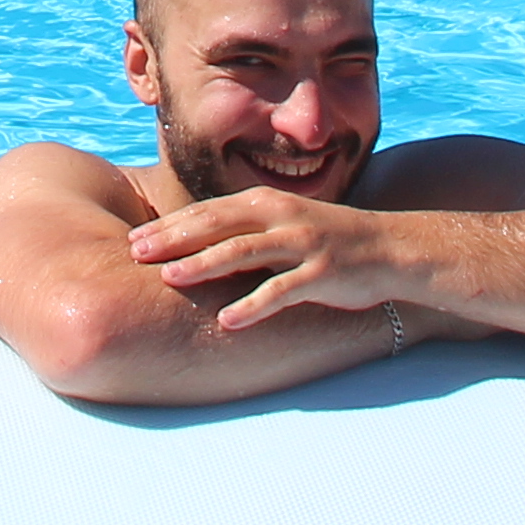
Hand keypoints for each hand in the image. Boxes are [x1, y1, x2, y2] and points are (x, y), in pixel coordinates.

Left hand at [128, 186, 410, 329]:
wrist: (390, 248)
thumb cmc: (326, 240)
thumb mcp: (283, 225)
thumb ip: (245, 231)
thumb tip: (196, 247)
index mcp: (265, 204)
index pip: (207, 212)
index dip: (169, 225)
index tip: (134, 239)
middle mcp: (279, 217)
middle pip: (216, 226)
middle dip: (173, 239)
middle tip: (136, 253)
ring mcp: (301, 244)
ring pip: (243, 252)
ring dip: (203, 264)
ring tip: (170, 278)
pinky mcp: (321, 274)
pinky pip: (281, 290)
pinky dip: (253, 304)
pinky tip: (228, 320)